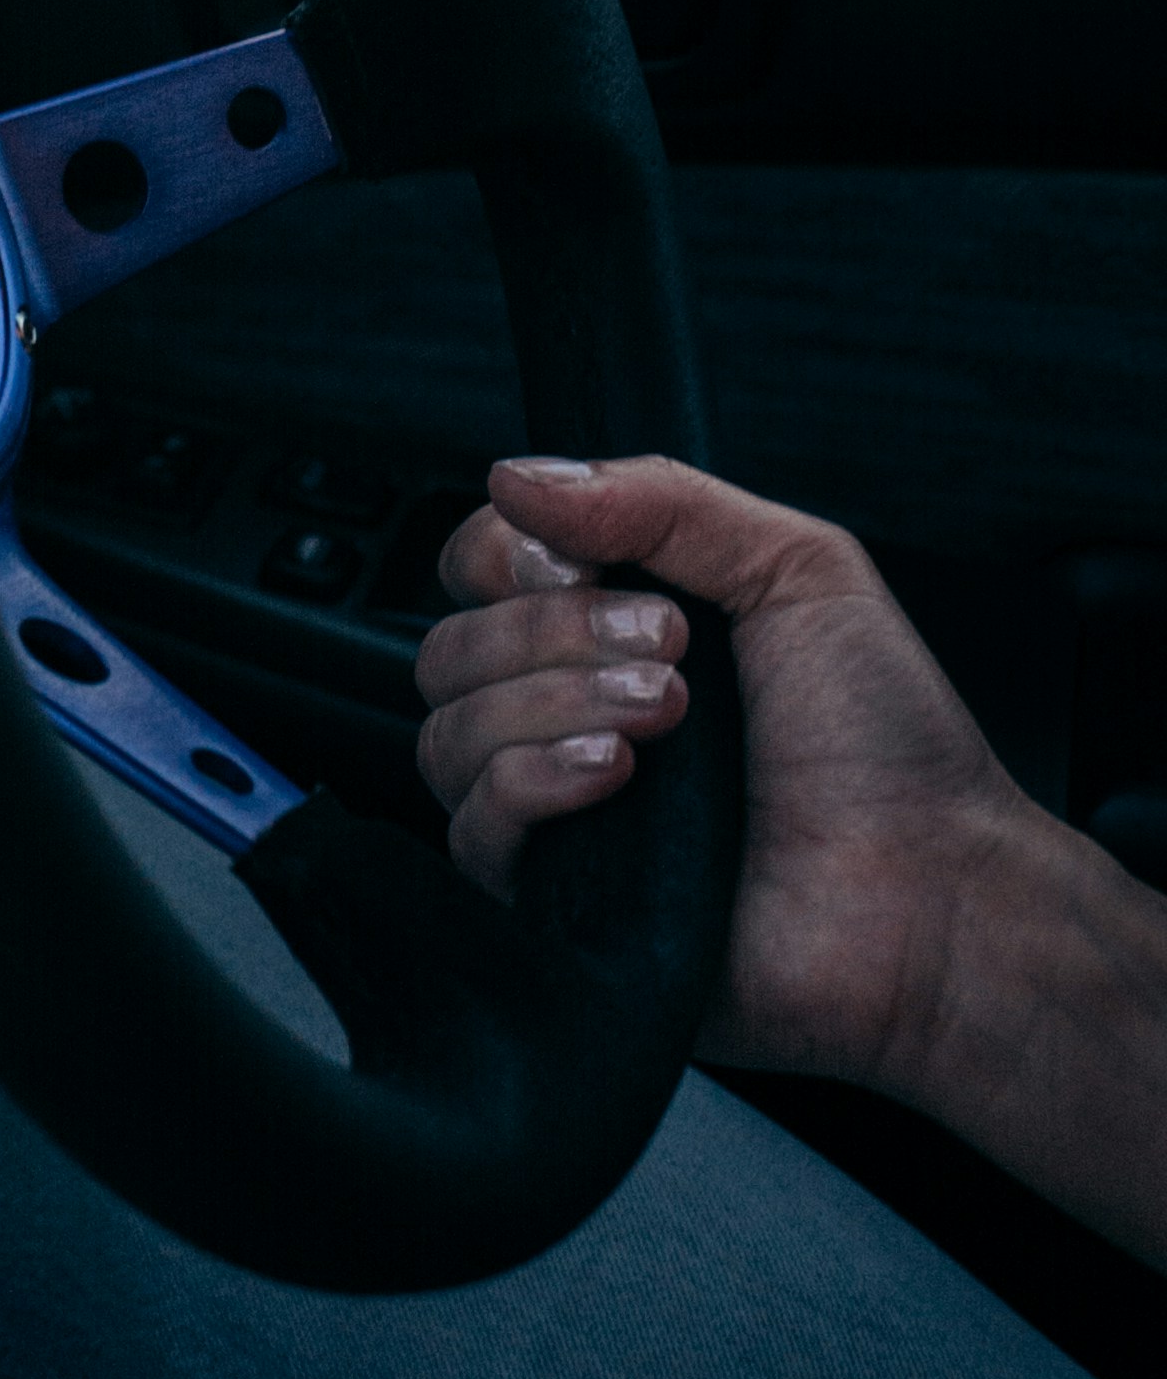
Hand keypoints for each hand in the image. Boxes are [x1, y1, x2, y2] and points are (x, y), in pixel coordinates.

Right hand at [415, 452, 1038, 1088]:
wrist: (931, 896)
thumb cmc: (887, 747)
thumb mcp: (798, 568)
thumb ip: (659, 498)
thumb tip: (514, 475)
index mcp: (617, 633)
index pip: (480, 570)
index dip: (509, 555)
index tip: (588, 561)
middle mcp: (571, 717)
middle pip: (450, 648)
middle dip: (549, 629)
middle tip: (671, 649)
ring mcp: (557, 813)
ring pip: (447, 733)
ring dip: (550, 702)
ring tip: (666, 716)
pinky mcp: (552, 904)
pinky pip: (471, 829)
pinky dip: (530, 782)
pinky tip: (617, 777)